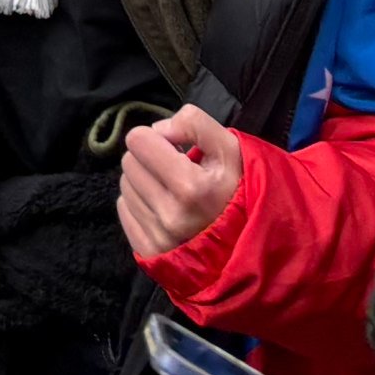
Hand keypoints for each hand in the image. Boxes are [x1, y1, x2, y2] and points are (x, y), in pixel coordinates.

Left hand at [116, 104, 243, 257]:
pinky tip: (163, 207)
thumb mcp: (230, 146)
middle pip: (129, 162)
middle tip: (174, 167)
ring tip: (172, 189)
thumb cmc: (238, 189)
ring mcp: (158, 237)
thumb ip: (194, 123)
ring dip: (145, 181)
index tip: (174, 147)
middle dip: (149, 157)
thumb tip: (158, 130)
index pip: (138, 141)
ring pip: (126, 186)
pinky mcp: (149, 251)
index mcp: (191, 186)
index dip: (156, 137)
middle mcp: (170, 215)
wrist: (250, 242)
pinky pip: (124, 211)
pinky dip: (140, 203)